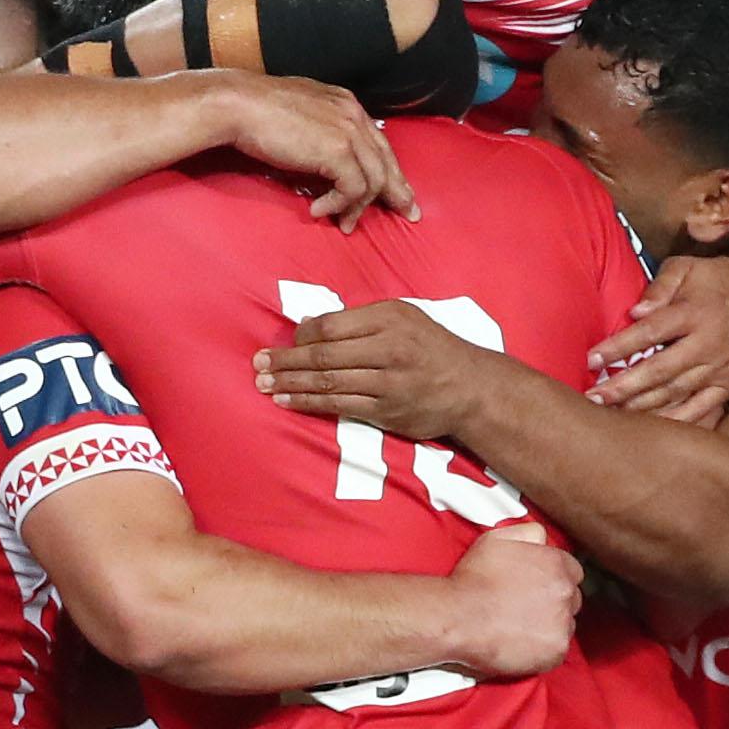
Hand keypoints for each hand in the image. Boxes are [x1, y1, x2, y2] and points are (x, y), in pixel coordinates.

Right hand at [213, 75, 415, 232]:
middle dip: (397, 191)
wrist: (239, 104)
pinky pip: (353, 188)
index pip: (379, 142)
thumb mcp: (299, 116)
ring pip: (374, 179)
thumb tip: (322, 161)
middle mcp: (354, 115)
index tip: (398, 190)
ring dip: (358, 206)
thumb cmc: (257, 111)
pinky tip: (318, 210)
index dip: (390, 169)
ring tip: (344, 223)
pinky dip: (339, 204)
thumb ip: (319, 131)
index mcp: (346, 104)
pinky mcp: (337, 151)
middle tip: (407, 213)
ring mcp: (348, 132)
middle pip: (386, 160)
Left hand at [254, 299, 479, 438]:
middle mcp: (388, 348)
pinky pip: (340, 406)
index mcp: (389, 318)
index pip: (332, 326)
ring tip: (265, 385)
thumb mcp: (403, 318)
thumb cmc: (431, 347)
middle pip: (325, 354)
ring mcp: (388, 381)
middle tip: (258, 364)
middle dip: (286, 360)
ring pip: (329, 381)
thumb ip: (359, 320)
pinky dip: (310, 403)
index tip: (282, 343)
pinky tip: (288, 401)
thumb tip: (309, 325)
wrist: (470, 387)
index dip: (301, 336)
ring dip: (291, 383)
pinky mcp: (387, 410)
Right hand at [442, 521, 582, 677]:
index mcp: (556, 564)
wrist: (457, 617)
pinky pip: (557, 650)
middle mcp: (565, 593)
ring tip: (519, 625)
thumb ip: (527, 533)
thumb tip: (541, 538)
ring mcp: (562, 624)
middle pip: (571, 598)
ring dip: (548, 625)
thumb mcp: (496, 539)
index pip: (572, 571)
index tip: (538, 586)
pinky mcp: (555, 652)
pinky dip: (542, 649)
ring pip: (565, 625)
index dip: (553, 578)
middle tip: (526, 606)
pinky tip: (520, 641)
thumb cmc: (472, 580)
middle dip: (552, 602)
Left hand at [587, 253, 728, 425]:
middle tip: (593, 398)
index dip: (619, 347)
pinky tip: (650, 429)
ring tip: (611, 415)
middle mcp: (708, 344)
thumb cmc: (722, 279)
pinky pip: (701, 409)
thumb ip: (660, 286)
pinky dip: (676, 421)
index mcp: (694, 313)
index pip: (650, 333)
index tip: (591, 358)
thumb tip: (636, 311)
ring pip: (676, 394)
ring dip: (642, 407)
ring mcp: (720, 368)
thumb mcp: (690, 268)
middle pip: (660, 371)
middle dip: (623, 387)